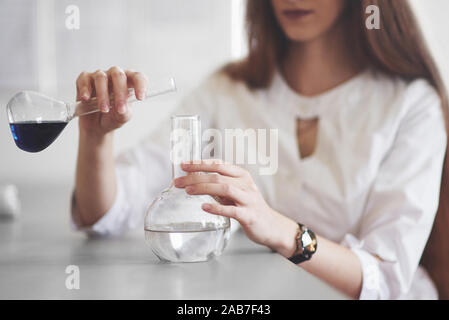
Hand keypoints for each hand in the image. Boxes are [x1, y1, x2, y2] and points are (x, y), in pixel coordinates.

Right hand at [75, 66, 148, 136]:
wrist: (97, 126)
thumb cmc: (113, 117)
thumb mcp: (122, 117)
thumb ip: (125, 112)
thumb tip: (122, 108)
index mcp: (128, 83)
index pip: (137, 77)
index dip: (140, 85)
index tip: (140, 98)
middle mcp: (114, 76)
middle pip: (118, 75)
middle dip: (120, 92)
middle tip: (119, 108)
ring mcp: (99, 76)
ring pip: (101, 77)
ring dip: (103, 95)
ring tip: (104, 109)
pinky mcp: (84, 80)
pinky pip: (84, 79)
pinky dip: (85, 89)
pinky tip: (86, 98)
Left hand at [173, 160, 297, 256]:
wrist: (271, 226)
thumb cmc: (250, 208)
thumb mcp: (235, 192)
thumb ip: (219, 186)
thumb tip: (194, 181)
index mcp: (241, 175)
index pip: (218, 164)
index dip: (200, 163)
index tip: (183, 165)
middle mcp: (245, 184)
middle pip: (217, 176)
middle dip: (195, 177)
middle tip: (177, 182)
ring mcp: (248, 199)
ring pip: (225, 188)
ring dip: (204, 188)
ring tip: (188, 190)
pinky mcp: (249, 215)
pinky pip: (232, 210)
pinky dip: (217, 208)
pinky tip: (205, 208)